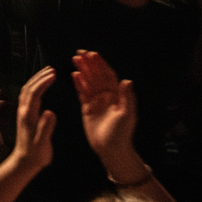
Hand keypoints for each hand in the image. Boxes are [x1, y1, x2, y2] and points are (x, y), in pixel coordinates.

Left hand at [11, 66, 56, 172]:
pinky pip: (28, 96)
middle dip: (39, 77)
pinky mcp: (24, 115)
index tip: (54, 74)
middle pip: (28, 88)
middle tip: (51, 69)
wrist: (24, 161)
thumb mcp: (43, 143)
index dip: (43, 82)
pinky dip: (34, 87)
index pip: (35, 93)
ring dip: (36, 80)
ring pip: (26, 90)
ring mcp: (22, 112)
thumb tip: (50, 112)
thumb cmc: (36, 154)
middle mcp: (23, 111)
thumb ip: (46, 127)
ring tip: (47, 73)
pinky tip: (41, 87)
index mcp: (28, 115)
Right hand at [72, 51, 136, 166]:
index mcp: (117, 96)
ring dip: (82, 70)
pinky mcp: (87, 108)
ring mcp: (96, 101)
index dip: (101, 64)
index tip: (93, 54)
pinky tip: (74, 74)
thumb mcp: (127, 115)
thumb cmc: (121, 133)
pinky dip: (78, 83)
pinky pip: (82, 92)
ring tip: (75, 59)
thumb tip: (126, 80)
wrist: (111, 149)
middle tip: (80, 52)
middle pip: (97, 76)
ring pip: (88, 82)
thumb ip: (127, 97)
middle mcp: (106, 96)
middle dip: (89, 64)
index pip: (108, 75)